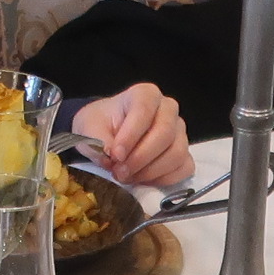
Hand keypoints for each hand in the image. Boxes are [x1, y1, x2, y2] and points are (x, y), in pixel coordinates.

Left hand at [74, 83, 193, 188]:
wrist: (107, 132)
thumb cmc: (101, 124)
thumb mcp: (89, 128)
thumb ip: (98, 141)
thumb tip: (111, 159)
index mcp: (145, 94)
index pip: (144, 111)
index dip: (130, 136)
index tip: (115, 155)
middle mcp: (168, 109)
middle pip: (164, 134)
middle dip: (140, 158)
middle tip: (119, 172)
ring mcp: (179, 131)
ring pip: (176, 153)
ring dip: (150, 171)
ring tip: (127, 177)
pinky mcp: (184, 153)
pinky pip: (184, 168)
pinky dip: (164, 179)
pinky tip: (143, 180)